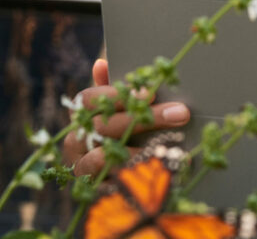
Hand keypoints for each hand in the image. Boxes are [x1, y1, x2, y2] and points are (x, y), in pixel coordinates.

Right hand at [63, 59, 191, 176]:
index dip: (117, 95)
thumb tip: (101, 63)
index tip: (149, 92)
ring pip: (102, 157)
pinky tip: (156, 169)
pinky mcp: (92, 193)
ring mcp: (81, 169)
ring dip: (138, 149)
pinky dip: (133, 175)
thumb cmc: (121, 136)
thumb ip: (114, 92)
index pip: (88, 100)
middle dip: (144, 118)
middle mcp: (76, 142)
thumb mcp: (119, 111)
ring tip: (167, 145)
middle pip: (104, 126)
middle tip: (180, 113)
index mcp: (81, 118)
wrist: (117, 185)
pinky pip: (109, 184)